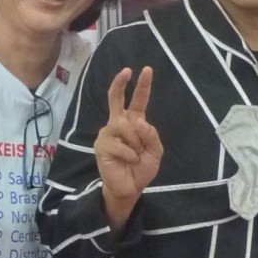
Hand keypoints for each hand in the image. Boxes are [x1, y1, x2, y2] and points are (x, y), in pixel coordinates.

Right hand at [93, 66, 160, 220]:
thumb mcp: (155, 152)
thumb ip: (151, 135)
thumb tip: (139, 121)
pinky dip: (129, 154)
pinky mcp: (101, 145)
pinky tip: (127, 161)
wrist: (130, 188)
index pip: (137, 101)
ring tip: (135, 155)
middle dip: (120, 83)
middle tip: (126, 71)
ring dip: (136, 142)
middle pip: (115, 99)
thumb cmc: (141, 168)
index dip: (141, 86)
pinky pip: (120, 144)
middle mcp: (118, 123)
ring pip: (125, 125)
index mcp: (133, 122)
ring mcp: (108, 133)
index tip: (145, 69)